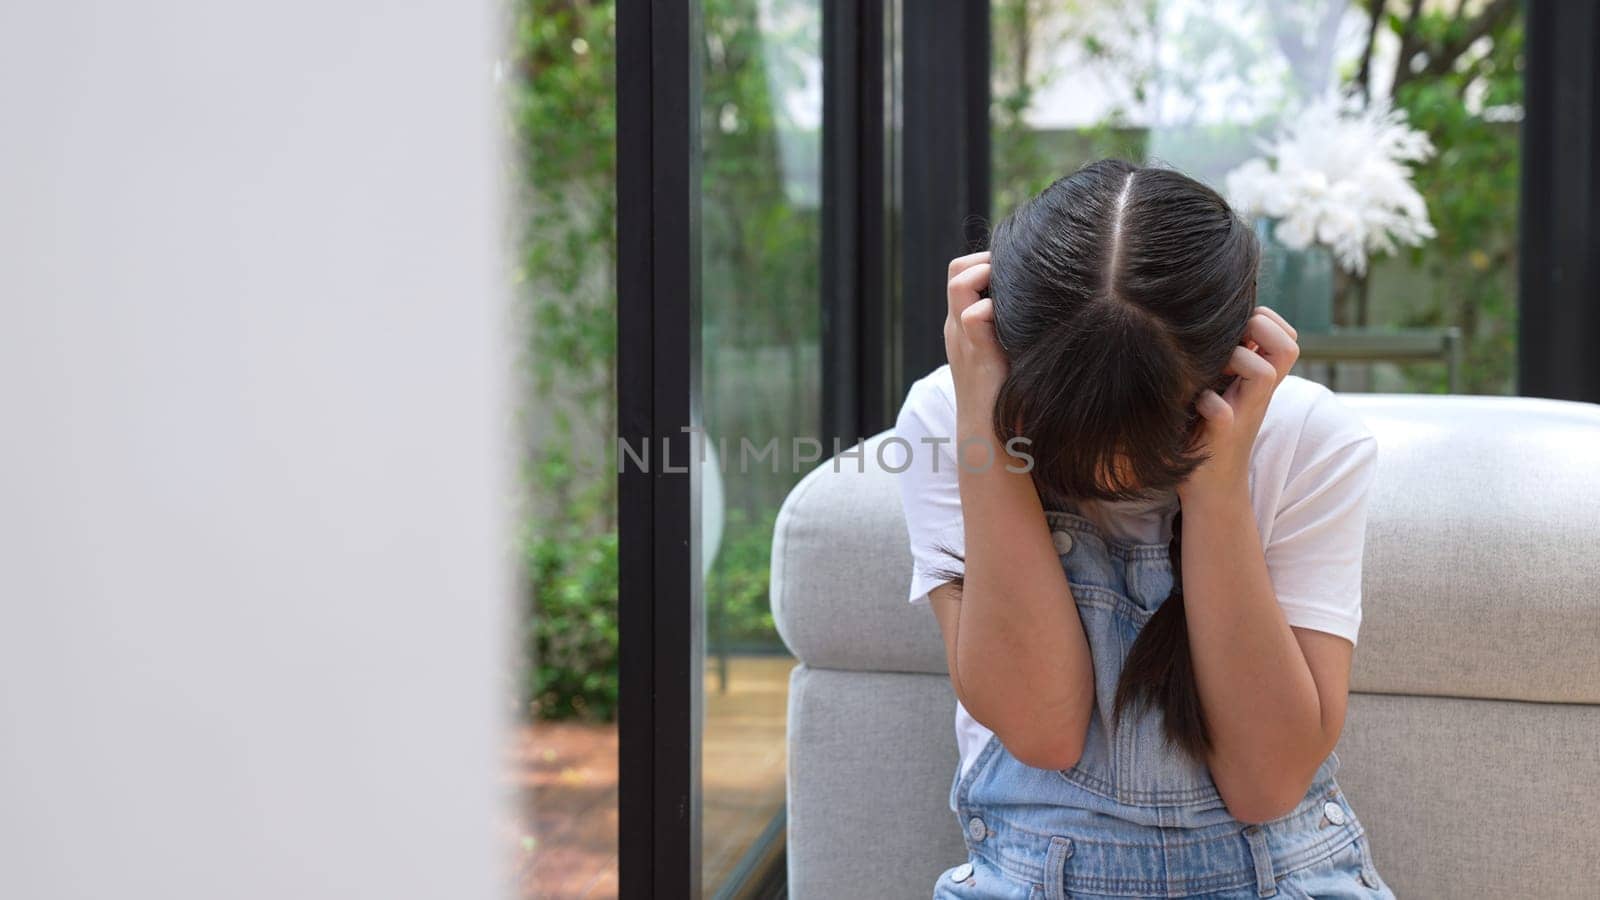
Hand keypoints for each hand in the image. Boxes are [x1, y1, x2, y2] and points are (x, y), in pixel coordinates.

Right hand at [944, 251, 1007, 423]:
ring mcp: (962, 338)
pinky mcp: (975, 353)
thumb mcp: (1009, 353)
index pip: (961, 272)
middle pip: (956, 269)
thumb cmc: (1008, 398)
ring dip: (989, 275)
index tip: (1017, 271)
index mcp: (962, 325)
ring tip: (1016, 291)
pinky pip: (975, 314)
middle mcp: (956, 326)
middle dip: (986, 261)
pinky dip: (997, 307)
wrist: (991, 438)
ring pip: (959, 281)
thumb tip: (1057, 305)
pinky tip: (1023, 318)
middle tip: (1018, 274)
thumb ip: (1017, 330)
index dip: (986, 263)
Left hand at [1178, 306, 1300, 503]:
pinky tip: (1193, 404)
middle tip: (1232, 343)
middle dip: (1259, 330)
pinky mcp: (1220, 437)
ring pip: (1264, 373)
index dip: (1268, 321)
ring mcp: (1244, 415)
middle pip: (1288, 347)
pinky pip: (1220, 412)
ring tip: (1212, 371)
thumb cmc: (1208, 432)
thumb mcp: (1225, 390)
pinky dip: (1206, 403)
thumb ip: (1230, 361)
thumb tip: (1215, 320)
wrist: (1210, 491)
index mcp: (1261, 382)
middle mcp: (1259, 395)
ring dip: (1237, 361)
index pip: (1288, 336)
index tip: (1239, 331)